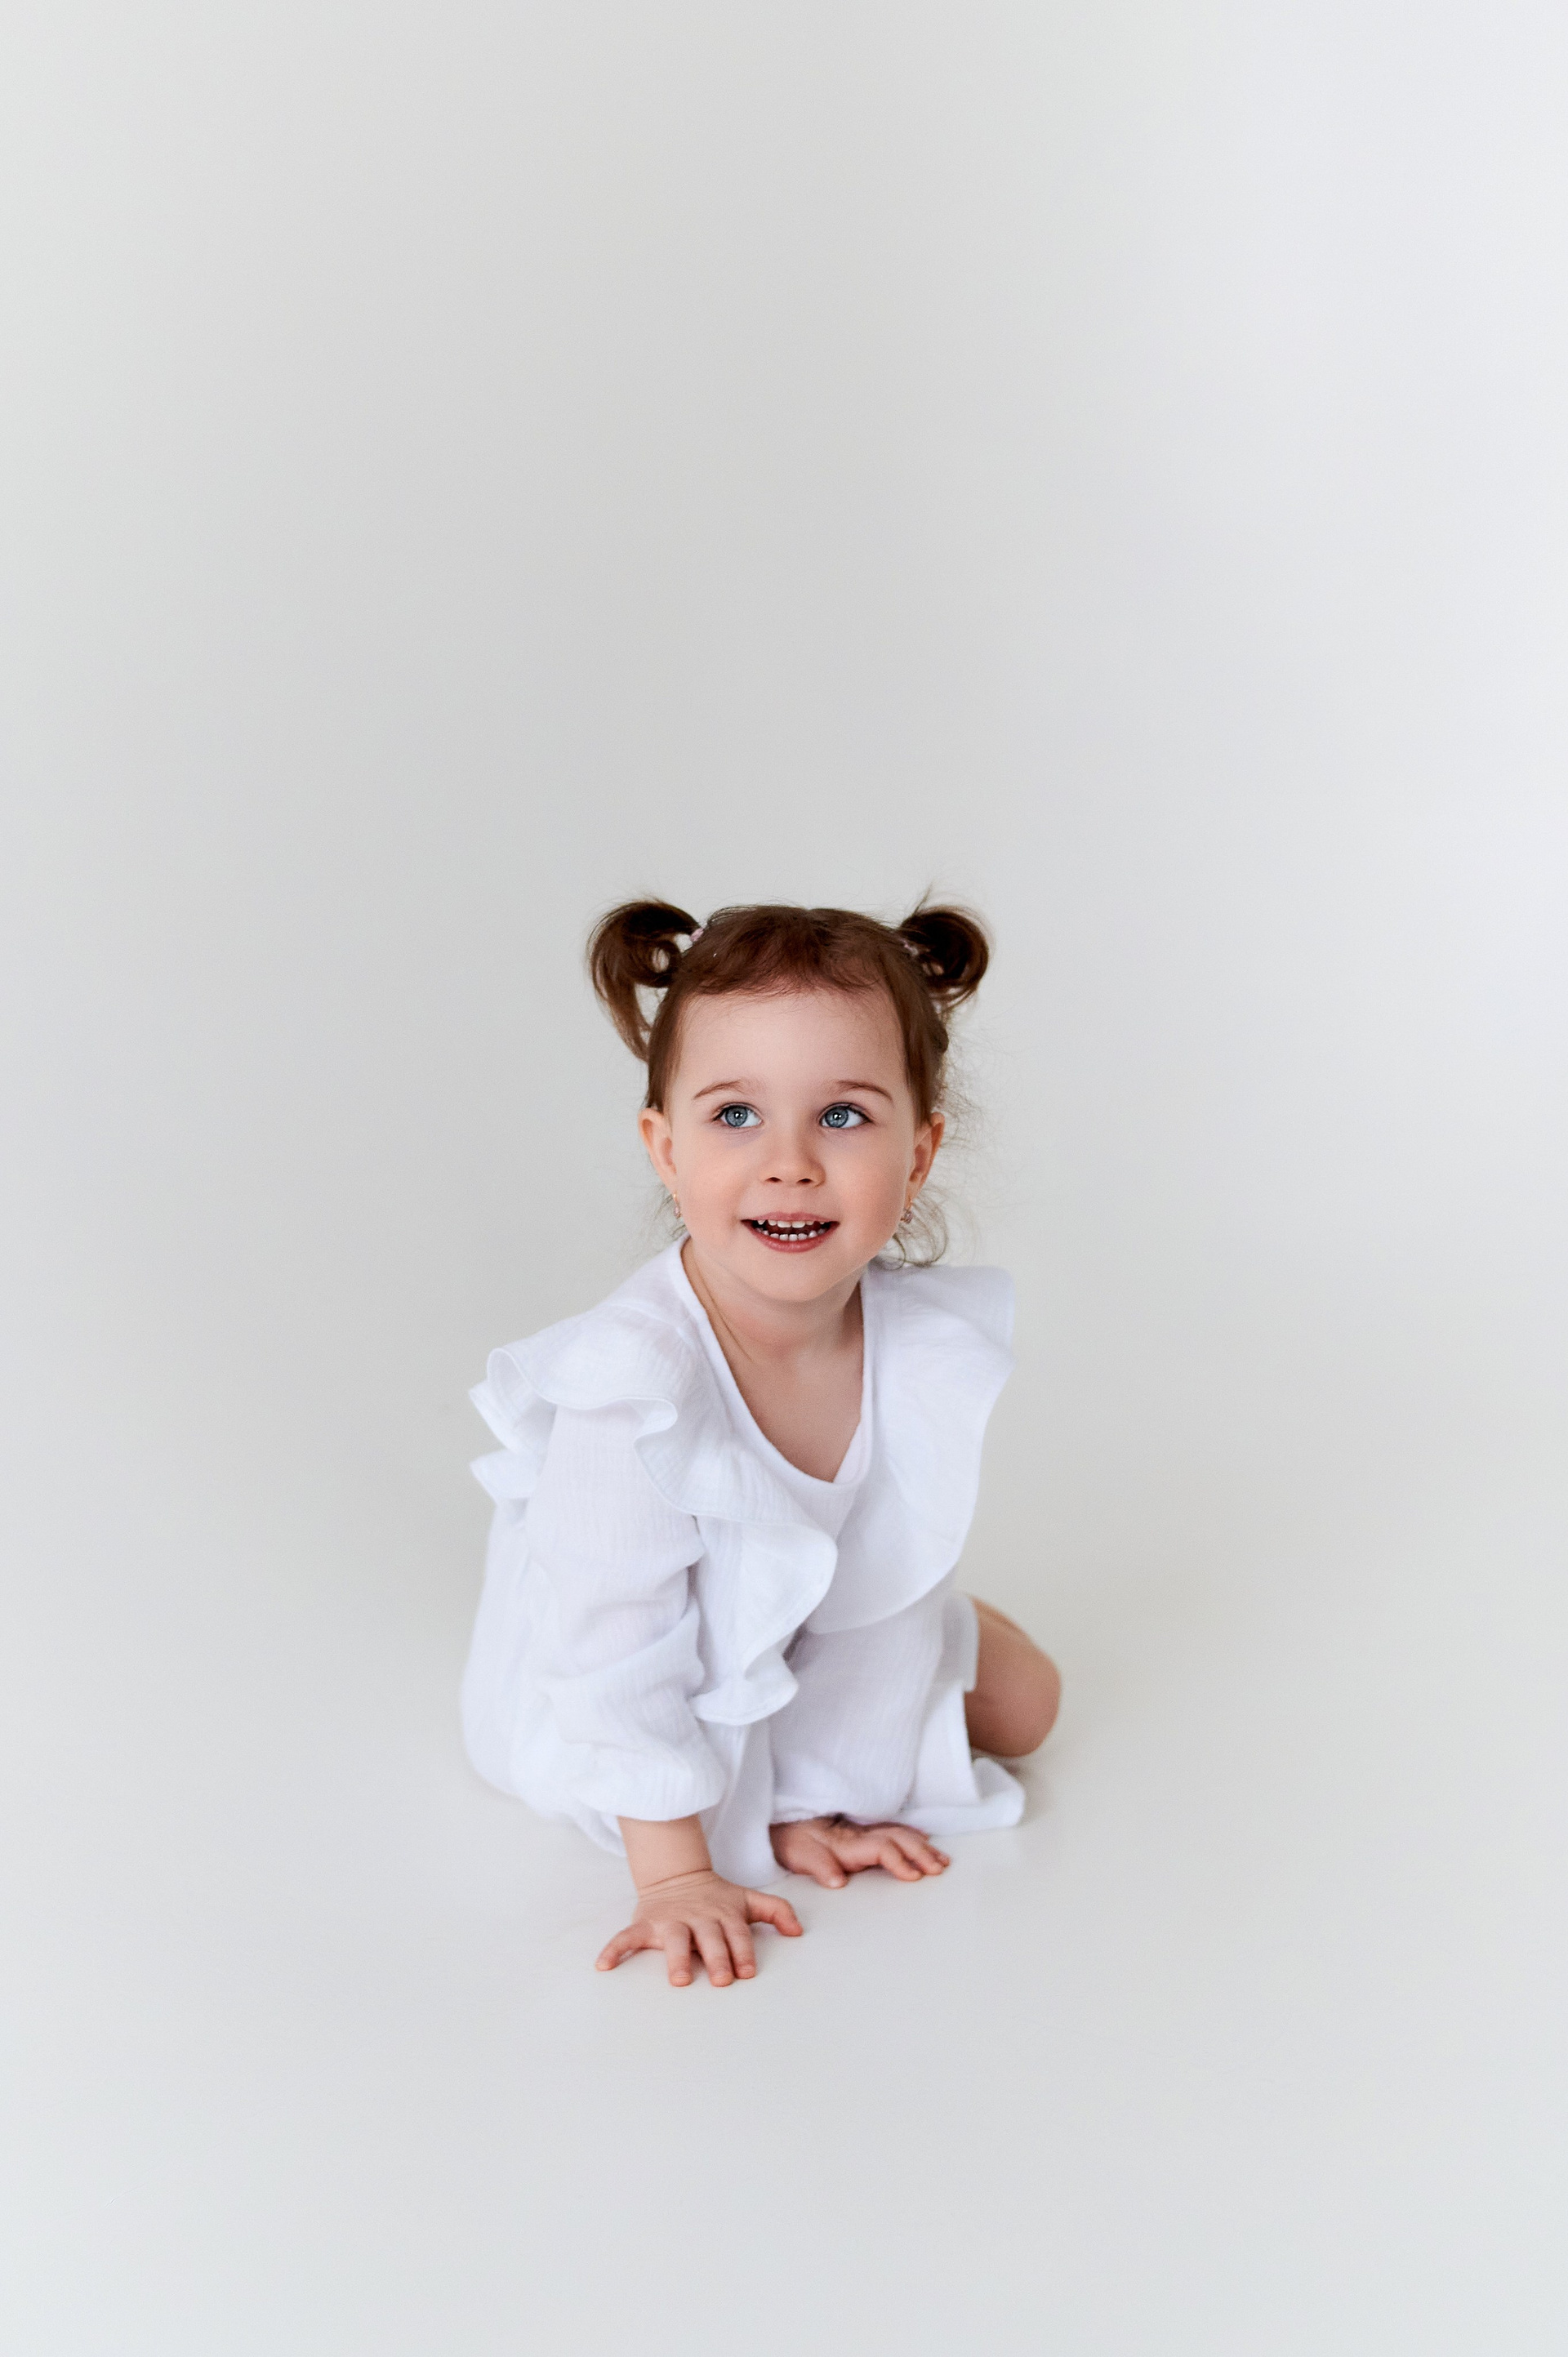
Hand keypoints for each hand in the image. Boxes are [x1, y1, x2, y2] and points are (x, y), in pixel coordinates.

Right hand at [596, 1870, 802, 1987]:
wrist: (677, 1876)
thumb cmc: (717, 1898)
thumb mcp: (747, 1900)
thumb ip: (776, 1911)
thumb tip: (798, 1931)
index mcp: (723, 1914)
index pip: (737, 1934)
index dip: (742, 1952)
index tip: (746, 1972)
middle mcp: (698, 1918)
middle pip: (709, 1939)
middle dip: (716, 1958)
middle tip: (721, 1979)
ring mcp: (670, 1921)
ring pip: (674, 1940)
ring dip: (676, 1958)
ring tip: (678, 1979)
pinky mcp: (646, 1923)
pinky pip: (627, 1937)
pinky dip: (615, 1949)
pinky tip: (604, 1965)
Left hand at [770, 1814, 949, 1887]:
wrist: (783, 1821)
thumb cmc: (792, 1841)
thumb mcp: (799, 1855)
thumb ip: (818, 1866)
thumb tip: (837, 1881)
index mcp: (848, 1843)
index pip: (881, 1849)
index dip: (899, 1861)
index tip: (915, 1876)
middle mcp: (861, 1834)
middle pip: (898, 1839)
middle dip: (921, 1852)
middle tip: (940, 1868)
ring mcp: (864, 1831)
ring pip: (900, 1834)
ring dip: (922, 1845)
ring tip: (942, 1860)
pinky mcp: (863, 1832)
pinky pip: (894, 1830)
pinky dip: (913, 1835)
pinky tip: (924, 1838)